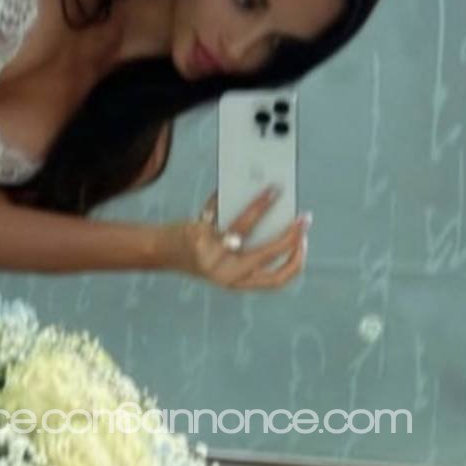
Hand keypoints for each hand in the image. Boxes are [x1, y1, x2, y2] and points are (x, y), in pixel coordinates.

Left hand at [172, 186, 309, 289]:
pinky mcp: (200, 237)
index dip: (295, 262)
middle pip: (269, 255)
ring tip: (275, 189)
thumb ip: (249, 244)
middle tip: (305, 218)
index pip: (277, 279)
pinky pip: (222, 211)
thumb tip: (278, 212)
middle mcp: (227, 274)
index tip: (304, 242)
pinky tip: (236, 183)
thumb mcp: (226, 255)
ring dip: (263, 206)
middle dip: (292, 235)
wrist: (161, 251)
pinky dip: (229, 195)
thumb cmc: (199, 249)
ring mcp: (213, 256)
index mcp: (239, 281)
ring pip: (246, 228)